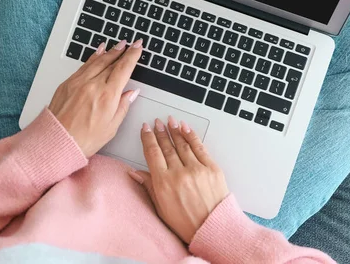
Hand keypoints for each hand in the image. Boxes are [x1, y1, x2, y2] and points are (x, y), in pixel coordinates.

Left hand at [48, 39, 142, 157]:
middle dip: (123, 51)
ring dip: (109, 51)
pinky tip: (98, 53)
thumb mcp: (112, 127)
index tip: (138, 47)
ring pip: (97, 61)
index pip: (123, 69)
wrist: (56, 141)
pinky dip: (93, 57)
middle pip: (111, 62)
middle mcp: (92, 85)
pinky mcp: (67, 83)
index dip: (132, 56)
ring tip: (117, 45)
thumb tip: (131, 93)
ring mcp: (78, 82)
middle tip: (130, 44)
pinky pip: (84, 65)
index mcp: (107, 96)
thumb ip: (123, 106)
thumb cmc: (83, 139)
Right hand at [128, 116, 228, 243]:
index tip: (145, 129)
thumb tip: (135, 173)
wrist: (214, 229)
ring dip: (175, 130)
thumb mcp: (161, 209)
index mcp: (163, 183)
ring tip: (170, 121)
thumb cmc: (188, 224)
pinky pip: (199, 147)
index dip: (148, 138)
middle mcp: (179, 173)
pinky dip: (191, 136)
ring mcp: (196, 169)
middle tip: (157, 123)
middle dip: (161, 132)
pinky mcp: (211, 168)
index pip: (152, 153)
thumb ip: (149, 187)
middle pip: (167, 146)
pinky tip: (186, 128)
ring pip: (182, 144)